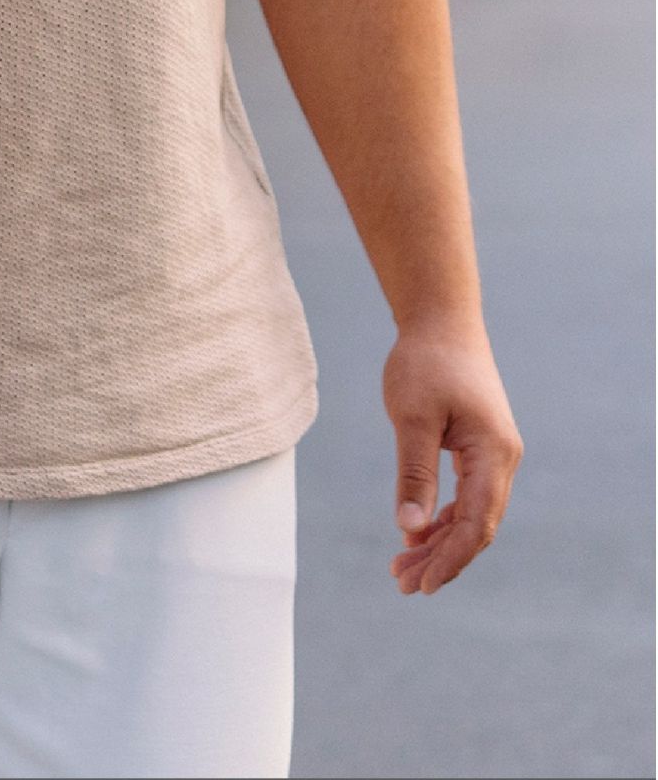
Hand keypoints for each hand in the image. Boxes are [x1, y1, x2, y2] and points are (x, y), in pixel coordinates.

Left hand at [383, 319, 521, 594]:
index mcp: (493, 455)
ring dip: (439, 541)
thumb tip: (409, 527)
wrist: (441, 322)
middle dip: (441, 558)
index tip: (421, 583)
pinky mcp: (479, 449)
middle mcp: (502, 460)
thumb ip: (414, 472)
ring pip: (471, 514)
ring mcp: (494, 455)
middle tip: (403, 583)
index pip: (476, 524)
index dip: (450, 558)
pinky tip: (415, 532)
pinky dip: (441, 516)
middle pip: (476, 527)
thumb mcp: (411, 417)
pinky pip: (466, 496)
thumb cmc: (424, 363)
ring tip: (402, 565)